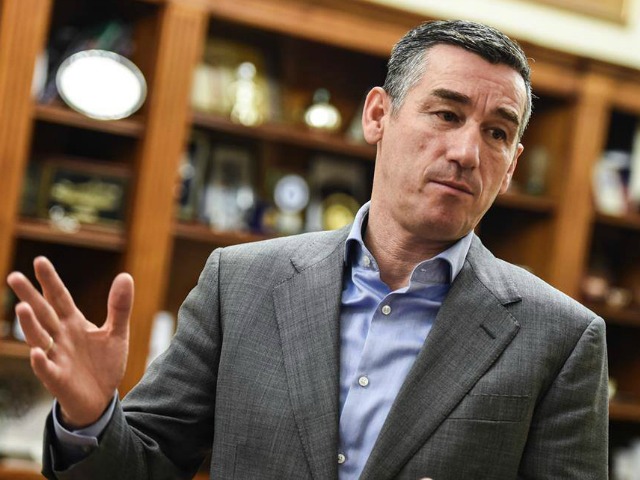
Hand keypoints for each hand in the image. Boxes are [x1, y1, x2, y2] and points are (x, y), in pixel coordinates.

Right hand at [7, 256, 133, 427]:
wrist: (101, 397)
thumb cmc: (104, 363)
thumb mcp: (117, 332)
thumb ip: (119, 306)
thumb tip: (125, 276)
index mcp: (74, 323)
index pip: (60, 298)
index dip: (50, 281)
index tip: (40, 261)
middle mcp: (61, 337)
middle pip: (44, 313)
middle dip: (30, 296)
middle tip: (14, 276)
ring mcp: (57, 357)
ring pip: (40, 338)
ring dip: (31, 325)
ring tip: (23, 308)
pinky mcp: (58, 379)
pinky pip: (47, 369)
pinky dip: (41, 361)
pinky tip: (37, 352)